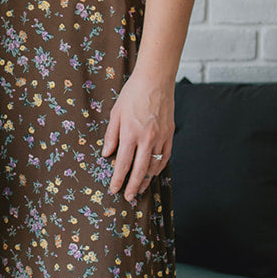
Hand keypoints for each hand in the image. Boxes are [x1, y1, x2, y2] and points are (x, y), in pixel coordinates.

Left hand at [101, 77, 173, 202]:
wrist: (155, 80)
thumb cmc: (132, 94)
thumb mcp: (115, 113)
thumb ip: (111, 135)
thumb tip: (106, 154)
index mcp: (130, 133)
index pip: (122, 163)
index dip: (118, 179)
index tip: (114, 189)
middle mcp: (146, 138)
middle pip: (140, 170)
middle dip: (133, 186)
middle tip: (128, 197)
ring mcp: (160, 137)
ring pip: (154, 166)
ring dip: (147, 180)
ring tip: (139, 188)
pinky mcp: (169, 134)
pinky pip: (165, 157)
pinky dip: (159, 167)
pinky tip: (153, 173)